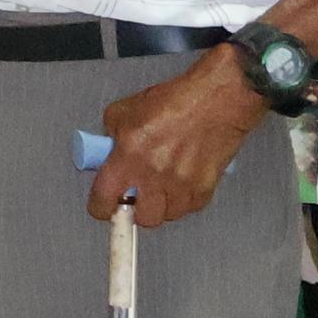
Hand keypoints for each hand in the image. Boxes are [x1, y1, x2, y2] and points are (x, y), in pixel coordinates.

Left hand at [90, 52, 267, 228]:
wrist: (217, 100)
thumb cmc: (174, 101)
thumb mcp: (124, 111)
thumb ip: (110, 136)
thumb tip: (107, 152)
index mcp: (128, 156)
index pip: (104, 199)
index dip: (100, 207)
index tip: (103, 208)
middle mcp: (154, 175)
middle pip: (141, 218)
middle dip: (136, 210)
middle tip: (137, 196)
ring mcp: (181, 185)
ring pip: (167, 215)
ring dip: (162, 205)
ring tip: (161, 186)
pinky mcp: (205, 188)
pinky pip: (189, 207)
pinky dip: (184, 199)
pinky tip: (181, 181)